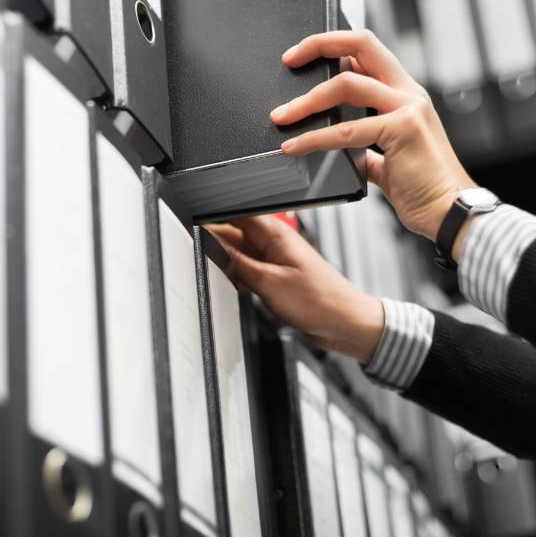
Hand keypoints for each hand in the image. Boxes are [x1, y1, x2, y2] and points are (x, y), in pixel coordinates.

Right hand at [205, 217, 385, 364]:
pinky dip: (239, 277)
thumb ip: (235, 262)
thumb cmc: (320, 301)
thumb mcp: (268, 282)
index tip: (191, 228)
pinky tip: (240, 288)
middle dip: (215, 245)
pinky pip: (249, 269)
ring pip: (238, 253)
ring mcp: (275, 259)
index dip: (209, 217)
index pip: (233, 212)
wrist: (344, 324)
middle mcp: (274, 241)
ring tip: (230, 279)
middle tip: (206, 262)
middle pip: (232, 233)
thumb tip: (209, 243)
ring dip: (228, 264)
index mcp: (274, 232)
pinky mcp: (277, 275)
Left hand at [274, 30, 475, 256]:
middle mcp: (409, 94)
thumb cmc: (427, 189)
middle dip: (319, 44)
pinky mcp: (402, 131)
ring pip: (346, 85)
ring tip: (282, 117)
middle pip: (361, 46)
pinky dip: (314, 138)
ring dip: (306, 101)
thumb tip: (344, 151)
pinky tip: (296, 147)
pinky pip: (347, 130)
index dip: (334, 45)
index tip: (303, 55)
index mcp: (406, 95)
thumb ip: (371, 149)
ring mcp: (408, 109)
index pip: (368, 52)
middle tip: (289, 60)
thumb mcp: (393, 159)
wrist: (452, 212)